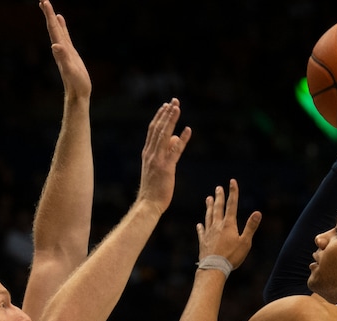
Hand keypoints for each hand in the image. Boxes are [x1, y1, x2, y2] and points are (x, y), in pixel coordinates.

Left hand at [39, 0, 90, 99]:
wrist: (78, 94)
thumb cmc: (76, 84)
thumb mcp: (71, 70)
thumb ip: (63, 58)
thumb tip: (55, 46)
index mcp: (60, 50)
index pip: (53, 30)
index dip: (49, 16)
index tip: (44, 2)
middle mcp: (60, 48)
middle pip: (53, 28)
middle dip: (48, 14)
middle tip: (43, 0)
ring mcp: (65, 51)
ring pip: (57, 31)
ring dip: (53, 19)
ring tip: (48, 7)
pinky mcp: (70, 54)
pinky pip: (64, 36)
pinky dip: (62, 26)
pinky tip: (60, 20)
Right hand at [136, 98, 191, 214]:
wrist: (148, 204)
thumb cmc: (154, 189)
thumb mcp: (158, 168)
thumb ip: (165, 152)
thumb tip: (174, 138)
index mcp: (147, 153)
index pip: (153, 131)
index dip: (160, 117)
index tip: (166, 105)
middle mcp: (151, 154)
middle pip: (158, 128)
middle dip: (166, 113)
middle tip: (174, 100)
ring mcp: (158, 160)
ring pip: (164, 135)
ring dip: (171, 120)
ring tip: (177, 107)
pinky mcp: (166, 168)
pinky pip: (175, 151)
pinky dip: (182, 139)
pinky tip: (188, 130)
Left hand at [198, 179, 261, 269]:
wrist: (213, 268)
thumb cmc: (231, 257)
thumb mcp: (245, 242)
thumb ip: (251, 227)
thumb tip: (258, 212)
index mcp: (229, 225)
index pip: (232, 205)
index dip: (233, 192)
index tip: (232, 181)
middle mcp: (217, 226)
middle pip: (218, 208)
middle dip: (219, 197)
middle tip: (218, 188)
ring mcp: (209, 234)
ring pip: (208, 217)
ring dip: (209, 207)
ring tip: (208, 199)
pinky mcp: (203, 242)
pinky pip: (201, 232)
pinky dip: (201, 227)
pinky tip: (199, 224)